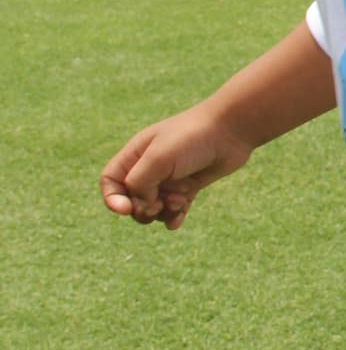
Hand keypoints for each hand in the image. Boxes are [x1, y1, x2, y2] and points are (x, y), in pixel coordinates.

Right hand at [100, 101, 255, 228]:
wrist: (231, 130)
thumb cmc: (192, 138)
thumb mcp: (158, 158)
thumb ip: (140, 182)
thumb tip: (139, 204)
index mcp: (136, 154)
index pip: (110, 181)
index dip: (112, 199)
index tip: (125, 209)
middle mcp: (150, 166)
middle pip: (131, 200)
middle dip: (141, 209)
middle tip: (157, 206)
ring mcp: (169, 178)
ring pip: (153, 208)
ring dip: (162, 212)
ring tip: (180, 201)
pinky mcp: (188, 187)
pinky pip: (173, 210)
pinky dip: (174, 217)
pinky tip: (179, 219)